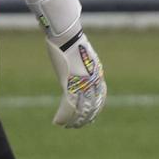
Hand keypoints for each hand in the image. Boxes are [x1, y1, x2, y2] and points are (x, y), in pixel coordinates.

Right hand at [16, 0, 105, 127]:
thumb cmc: (70, 37)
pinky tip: (57, 122)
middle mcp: (92, 79)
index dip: (96, 108)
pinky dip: (62, 116)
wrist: (66, 32)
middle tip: (78, 126)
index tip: (92, 117)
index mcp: (97, 72)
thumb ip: (81, 60)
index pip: (100, 96)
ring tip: (67, 126)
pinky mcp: (70, 83)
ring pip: (80, 109)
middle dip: (85, 118)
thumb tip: (76, 57)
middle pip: (92, 105)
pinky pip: (67, 105)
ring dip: (73, 120)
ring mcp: (82, 82)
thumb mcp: (80, 51)